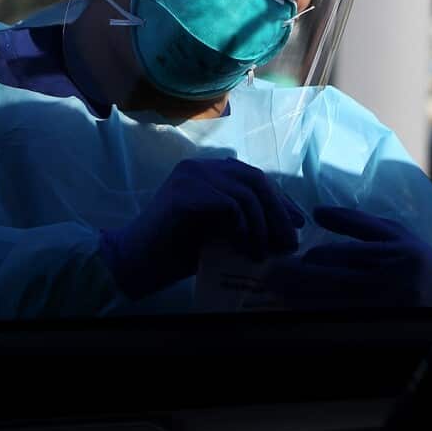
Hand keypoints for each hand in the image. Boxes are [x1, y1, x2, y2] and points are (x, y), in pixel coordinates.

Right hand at [100, 158, 304, 298]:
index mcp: (206, 173)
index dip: (279, 199)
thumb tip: (286, 229)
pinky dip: (241, 226)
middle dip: (278, 211)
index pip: (254, 177)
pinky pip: (228, 204)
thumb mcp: (218, 233)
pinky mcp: (183, 194)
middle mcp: (198, 167)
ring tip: (262, 252)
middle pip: (255, 179)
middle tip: (289, 241)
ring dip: (261, 224)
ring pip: (245, 192)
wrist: (135, 263)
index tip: (297, 224)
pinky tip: (242, 246)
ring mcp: (189, 177)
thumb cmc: (175, 252)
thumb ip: (243, 223)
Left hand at [264, 206, 431, 308]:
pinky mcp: (380, 329)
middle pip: (330, 284)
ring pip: (332, 308)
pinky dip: (318, 318)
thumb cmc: (419, 262)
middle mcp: (391, 285)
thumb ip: (356, 222)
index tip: (289, 259)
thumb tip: (317, 212)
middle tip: (270, 277)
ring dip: (301, 301)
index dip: (309, 260)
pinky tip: (301, 311)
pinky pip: (340, 324)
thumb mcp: (394, 234)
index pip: (339, 258)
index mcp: (394, 256)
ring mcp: (386, 311)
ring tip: (279, 294)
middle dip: (295, 281)